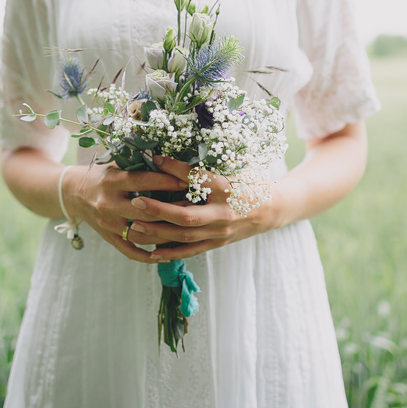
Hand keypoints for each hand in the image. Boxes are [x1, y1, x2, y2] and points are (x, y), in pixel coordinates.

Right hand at [64, 163, 189, 262]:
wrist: (73, 193)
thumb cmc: (102, 175)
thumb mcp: (117, 165)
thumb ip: (140, 165)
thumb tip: (171, 161)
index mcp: (113, 181)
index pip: (144, 181)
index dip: (168, 181)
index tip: (188, 181)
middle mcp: (109, 203)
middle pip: (145, 211)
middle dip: (171, 209)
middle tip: (193, 207)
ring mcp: (108, 224)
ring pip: (141, 233)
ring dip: (165, 234)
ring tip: (185, 230)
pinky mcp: (108, 238)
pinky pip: (130, 251)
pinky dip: (148, 256)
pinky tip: (165, 256)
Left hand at [124, 156, 283, 260]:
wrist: (272, 208)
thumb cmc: (248, 183)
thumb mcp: (232, 167)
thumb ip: (205, 165)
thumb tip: (172, 154)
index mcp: (227, 188)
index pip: (197, 178)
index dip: (175, 168)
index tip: (155, 158)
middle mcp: (223, 213)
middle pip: (186, 215)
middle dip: (158, 210)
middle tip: (135, 201)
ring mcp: (220, 232)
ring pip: (184, 236)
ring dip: (157, 233)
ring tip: (134, 226)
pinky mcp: (217, 243)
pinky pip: (190, 251)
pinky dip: (170, 253)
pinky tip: (152, 251)